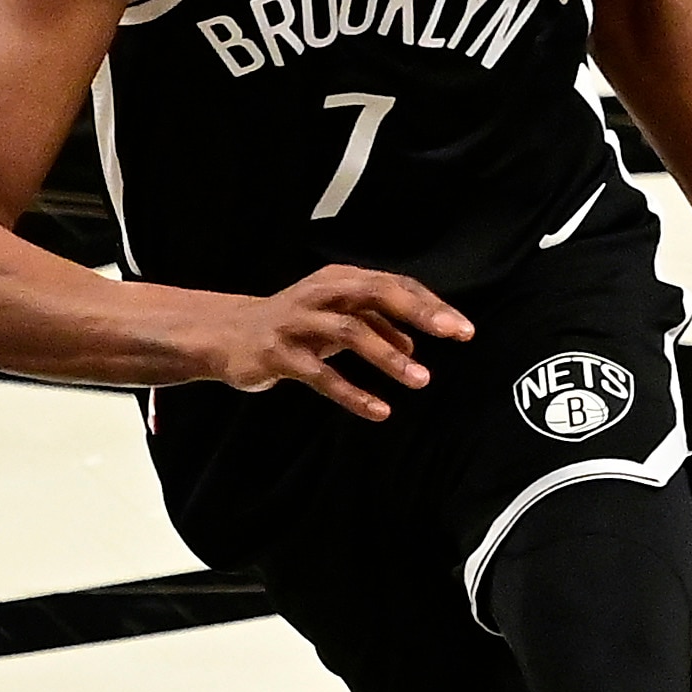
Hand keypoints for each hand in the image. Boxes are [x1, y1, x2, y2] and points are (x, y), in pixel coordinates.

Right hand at [213, 266, 470, 419]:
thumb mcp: (338, 319)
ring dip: (389, 356)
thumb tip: (413, 346)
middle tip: (454, 335)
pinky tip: (379, 410)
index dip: (431, 305)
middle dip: (419, 313)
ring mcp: (298, 322)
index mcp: (341, 280)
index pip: (395, 285)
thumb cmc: (295, 326)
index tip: (464, 330)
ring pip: (350, 331)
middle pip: (376, 294)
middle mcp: (321, 294)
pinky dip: (353, 393)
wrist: (227, 335)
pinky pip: (322, 375)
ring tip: (422, 380)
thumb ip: (376, 327)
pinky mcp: (279, 353)